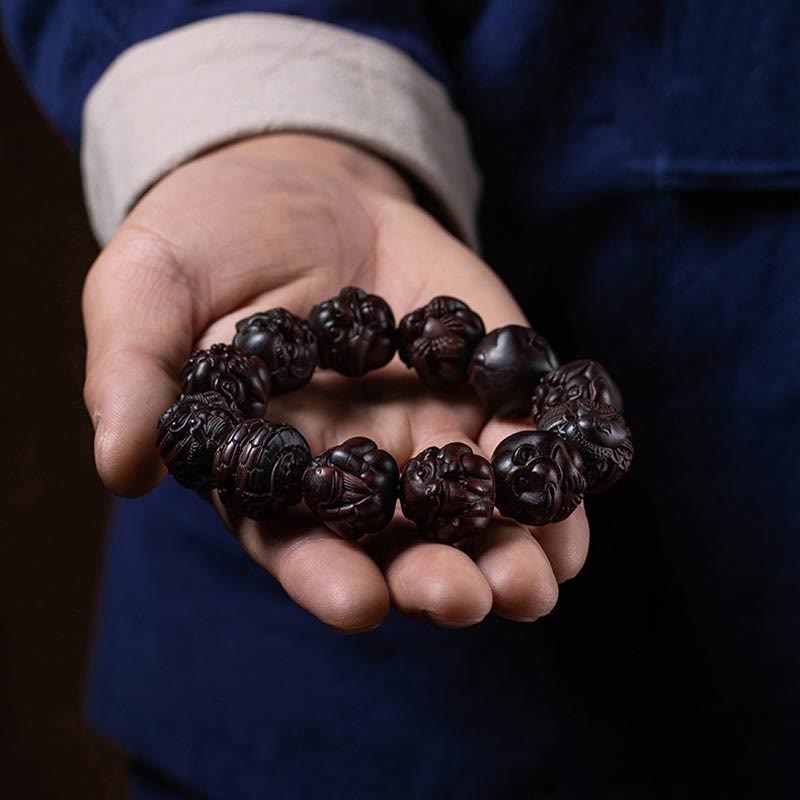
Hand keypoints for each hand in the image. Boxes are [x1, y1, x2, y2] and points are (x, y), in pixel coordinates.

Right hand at [83, 134, 589, 631]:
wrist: (296, 181)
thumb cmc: (206, 238)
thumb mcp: (148, 289)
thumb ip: (133, 373)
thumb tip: (120, 468)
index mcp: (275, 468)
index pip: (300, 544)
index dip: (327, 579)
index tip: (360, 602)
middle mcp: (358, 468)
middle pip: (402, 547)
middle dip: (438, 579)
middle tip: (468, 596)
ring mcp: (430, 431)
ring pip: (478, 514)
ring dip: (515, 551)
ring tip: (539, 576)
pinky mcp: (487, 385)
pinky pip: (528, 440)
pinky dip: (557, 474)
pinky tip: (576, 500)